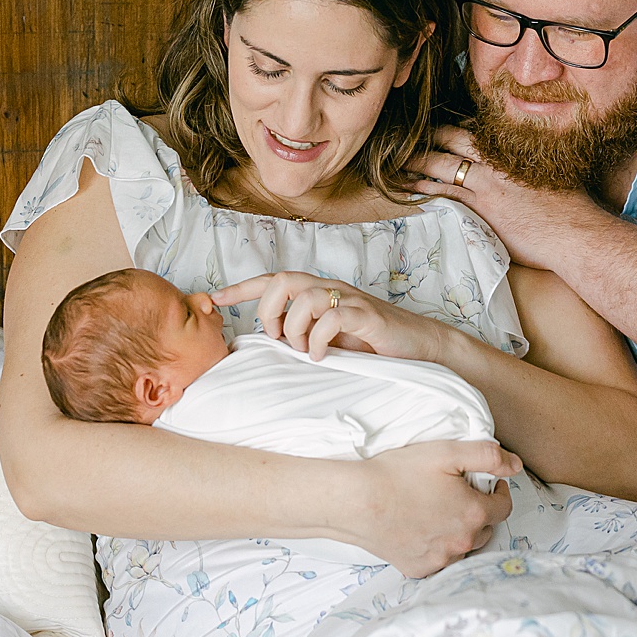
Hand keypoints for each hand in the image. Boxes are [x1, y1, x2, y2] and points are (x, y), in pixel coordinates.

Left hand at [211, 271, 449, 361]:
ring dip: (294, 328)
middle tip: (275, 338)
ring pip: (304, 297)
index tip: (216, 298)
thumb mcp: (330, 339)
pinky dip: (319, 340)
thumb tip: (270, 343)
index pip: (274, 280)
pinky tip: (322, 356)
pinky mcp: (367, 316)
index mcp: (319, 292)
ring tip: (303, 351)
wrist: (420, 347)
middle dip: (268, 309)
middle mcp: (331, 289)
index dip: (243, 288)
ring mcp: (349, 300)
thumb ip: (303, 334)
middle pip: (284, 279)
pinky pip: (332, 318)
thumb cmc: (373, 345)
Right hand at [345, 441, 521, 576]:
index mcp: (474, 514)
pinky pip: (440, 560)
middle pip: (486, 529)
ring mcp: (440, 559)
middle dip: (480, 512)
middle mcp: (462, 543)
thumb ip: (488, 457)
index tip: (490, 483)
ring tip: (442, 512)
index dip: (500, 492)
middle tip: (461, 495)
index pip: (504, 508)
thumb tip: (516, 465)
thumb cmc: (399, 474)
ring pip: (464, 547)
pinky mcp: (419, 569)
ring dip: (461, 532)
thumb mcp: (448, 452)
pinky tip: (424, 530)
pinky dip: (438, 547)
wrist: (358, 501)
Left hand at [410, 127, 601, 270]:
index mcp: (513, 153)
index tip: (439, 128)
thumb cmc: (571, 207)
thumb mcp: (553, 175)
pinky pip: (445, 196)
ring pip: (443, 166)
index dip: (453, 129)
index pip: (475, 133)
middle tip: (407, 137)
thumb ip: (531, 166)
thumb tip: (524, 162)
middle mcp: (496, 164)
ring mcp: (486, 187)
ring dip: (418, 162)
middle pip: (453, 142)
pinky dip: (425, 191)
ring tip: (398, 161)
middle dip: (429, 138)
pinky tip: (409, 189)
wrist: (575, 233)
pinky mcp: (481, 211)